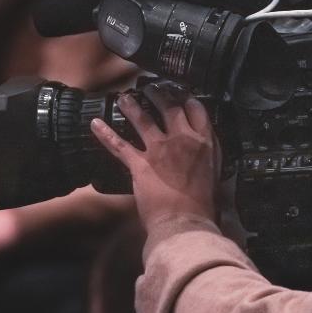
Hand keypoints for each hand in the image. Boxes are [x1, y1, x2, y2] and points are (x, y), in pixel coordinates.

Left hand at [91, 83, 220, 229]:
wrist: (186, 223)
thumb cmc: (204, 206)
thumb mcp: (216, 175)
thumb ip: (210, 156)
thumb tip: (206, 148)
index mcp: (204, 142)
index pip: (196, 110)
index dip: (187, 99)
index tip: (182, 95)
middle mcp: (181, 139)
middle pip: (169, 107)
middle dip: (159, 94)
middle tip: (151, 89)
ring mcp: (158, 150)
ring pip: (143, 120)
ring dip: (131, 106)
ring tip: (124, 98)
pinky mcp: (140, 164)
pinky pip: (119, 145)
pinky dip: (105, 134)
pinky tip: (95, 124)